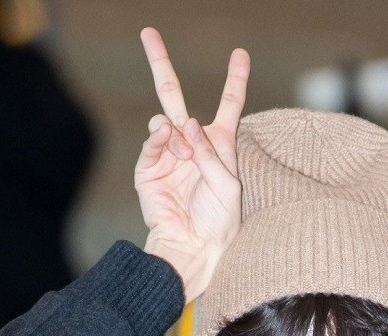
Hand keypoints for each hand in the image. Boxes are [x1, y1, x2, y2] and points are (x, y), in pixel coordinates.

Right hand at [135, 34, 248, 303]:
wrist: (192, 252)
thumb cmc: (218, 226)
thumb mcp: (228, 189)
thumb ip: (211, 155)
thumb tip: (185, 126)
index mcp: (219, 146)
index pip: (229, 105)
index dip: (235, 79)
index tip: (240, 53)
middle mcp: (191, 144)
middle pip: (173, 94)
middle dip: (159, 63)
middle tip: (147, 32)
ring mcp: (168, 154)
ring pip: (164, 118)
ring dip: (175, 130)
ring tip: (183, 153)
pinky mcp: (149, 169)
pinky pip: (152, 142)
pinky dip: (160, 137)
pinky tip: (168, 140)